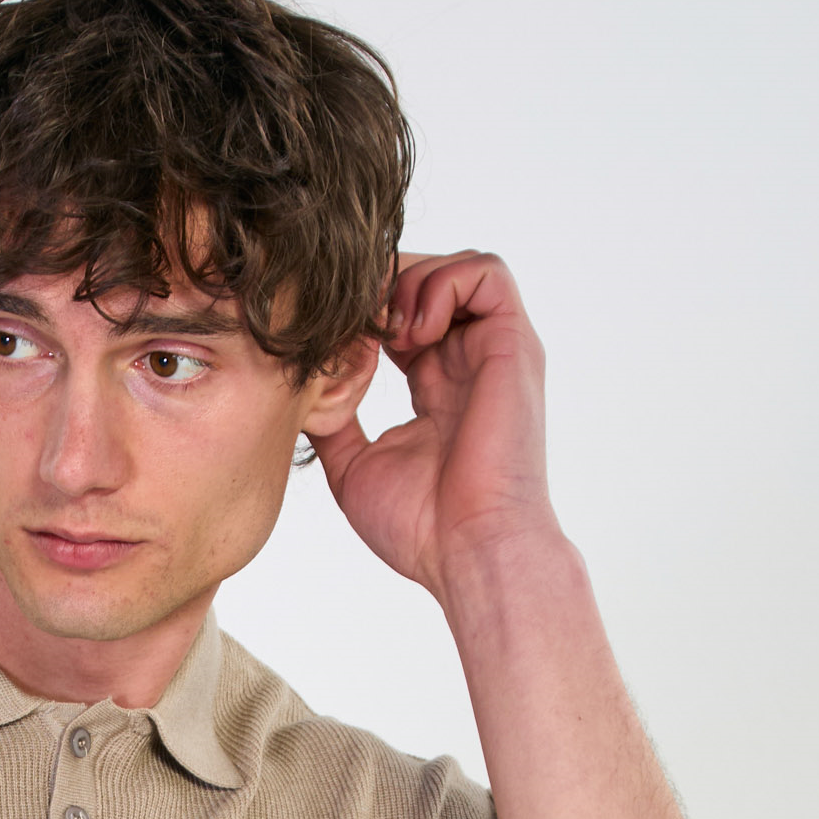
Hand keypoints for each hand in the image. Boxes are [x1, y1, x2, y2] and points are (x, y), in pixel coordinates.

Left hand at [311, 252, 558, 606]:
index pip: (401, 318)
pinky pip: (486, 273)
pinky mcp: (513, 344)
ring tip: (387, 332)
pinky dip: (443, 284)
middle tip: (351, 321)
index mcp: (435, 388)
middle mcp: (467, 363)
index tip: (331, 338)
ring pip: (456, 268)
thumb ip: (335, 422)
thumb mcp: (354, 467)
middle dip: (382, 288)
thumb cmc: (421, 528)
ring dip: (411, 282)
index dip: (363, 314)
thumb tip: (305, 389)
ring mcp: (493, 351)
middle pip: (426, 283)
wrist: (469, 550)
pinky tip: (412, 332)